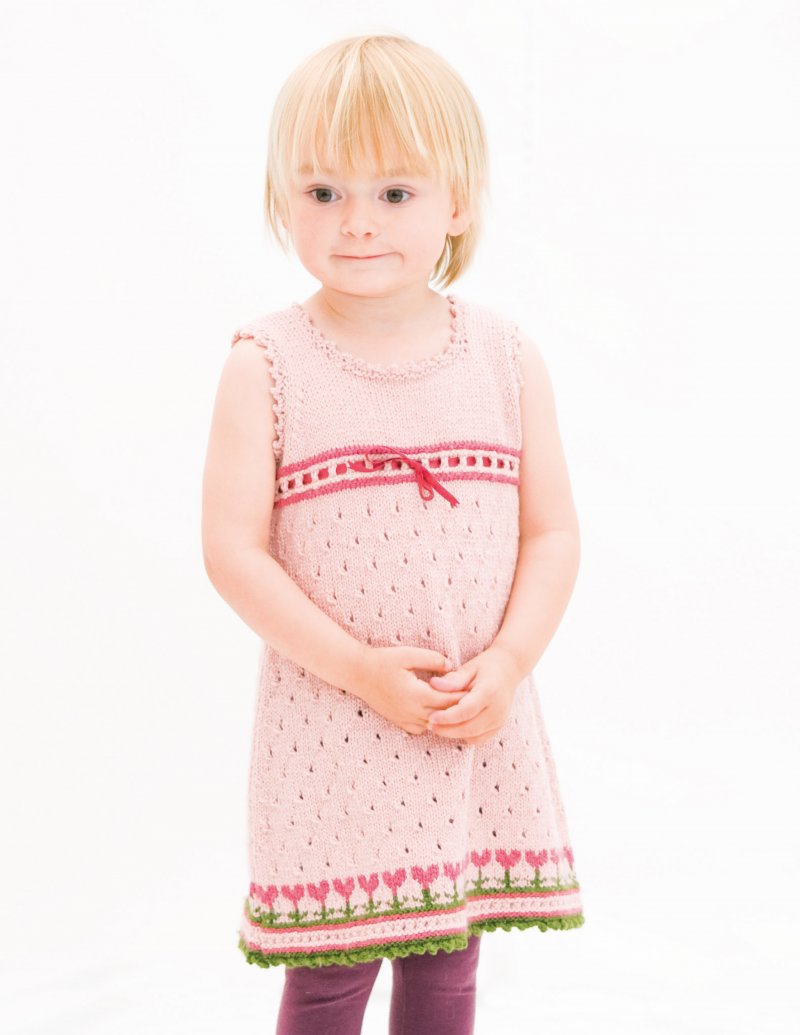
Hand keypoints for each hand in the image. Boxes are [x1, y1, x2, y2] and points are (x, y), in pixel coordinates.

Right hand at [354, 645, 470, 735]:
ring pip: (436, 726)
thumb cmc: (383, 661)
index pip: (449, 701)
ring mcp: (405, 719)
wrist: (358, 674)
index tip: (477, 689)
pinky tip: (439, 714)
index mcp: (417, 695)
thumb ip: (433, 659)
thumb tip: (453, 666)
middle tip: (475, 700)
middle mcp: (412, 712)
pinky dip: (434, 723)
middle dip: (460, 709)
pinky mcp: (400, 722)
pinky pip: (423, 729)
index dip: (464, 696)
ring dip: (447, 718)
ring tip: (461, 707)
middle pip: (445, 716)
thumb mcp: (409, 654)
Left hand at [426, 645, 523, 745]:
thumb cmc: (486, 666)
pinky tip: (452, 728)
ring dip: (454, 734)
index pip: (466, 711)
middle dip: (447, 729)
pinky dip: (464, 736)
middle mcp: (498, 709)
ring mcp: (500, 720)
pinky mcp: (499, 726)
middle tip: (429, 725)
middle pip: (469, 727)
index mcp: (490, 692)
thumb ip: (453, 679)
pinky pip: (479, 738)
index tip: (431, 717)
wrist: (509, 669)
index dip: (447, 717)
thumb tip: (433, 684)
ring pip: (473, 736)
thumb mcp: (469, 667)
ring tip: (437, 726)